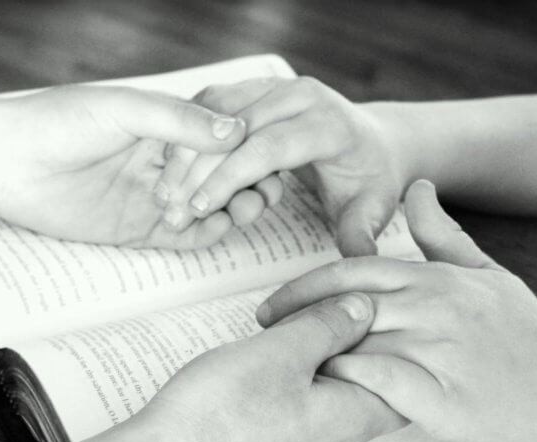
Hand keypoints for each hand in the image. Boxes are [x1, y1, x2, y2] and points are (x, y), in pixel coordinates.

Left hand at [0, 85, 247, 247]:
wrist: (7, 163)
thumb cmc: (59, 122)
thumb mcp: (125, 109)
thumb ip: (180, 121)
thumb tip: (236, 131)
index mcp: (165, 126)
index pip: (221, 140)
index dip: (247, 151)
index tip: (266, 157)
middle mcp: (165, 162)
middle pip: (224, 176)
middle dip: (248, 183)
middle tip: (264, 190)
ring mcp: (155, 197)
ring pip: (211, 208)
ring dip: (234, 209)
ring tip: (246, 209)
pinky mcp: (139, 229)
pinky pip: (184, 237)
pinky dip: (208, 235)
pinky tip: (220, 227)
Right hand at [138, 291, 405, 441]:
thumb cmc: (224, 409)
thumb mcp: (283, 350)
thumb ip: (331, 326)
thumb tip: (365, 308)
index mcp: (351, 418)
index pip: (406, 383)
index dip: (400, 340)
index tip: (383, 304)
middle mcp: (336, 440)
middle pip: (374, 387)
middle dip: (365, 344)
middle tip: (345, 306)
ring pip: (339, 394)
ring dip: (330, 357)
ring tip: (309, 320)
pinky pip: (310, 405)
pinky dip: (307, 373)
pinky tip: (282, 350)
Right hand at [154, 77, 402, 255]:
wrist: (372, 142)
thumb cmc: (369, 179)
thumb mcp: (372, 209)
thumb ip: (361, 235)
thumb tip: (358, 260)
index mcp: (328, 123)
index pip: (266, 148)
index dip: (228, 179)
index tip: (198, 209)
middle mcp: (301, 96)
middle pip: (233, 129)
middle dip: (197, 169)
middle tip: (170, 208)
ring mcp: (276, 86)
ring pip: (215, 112)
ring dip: (185, 151)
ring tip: (164, 193)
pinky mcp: (256, 87)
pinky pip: (211, 104)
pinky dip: (187, 135)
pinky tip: (171, 170)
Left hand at [255, 180, 536, 441]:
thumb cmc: (530, 337)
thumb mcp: (489, 276)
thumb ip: (444, 235)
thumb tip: (417, 187)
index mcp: (437, 278)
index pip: (350, 273)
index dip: (302, 288)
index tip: (271, 306)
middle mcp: (435, 307)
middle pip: (341, 305)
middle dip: (291, 319)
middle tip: (260, 335)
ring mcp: (441, 352)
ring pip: (354, 343)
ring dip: (311, 356)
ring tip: (278, 372)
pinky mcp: (446, 400)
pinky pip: (380, 386)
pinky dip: (347, 387)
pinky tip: (325, 397)